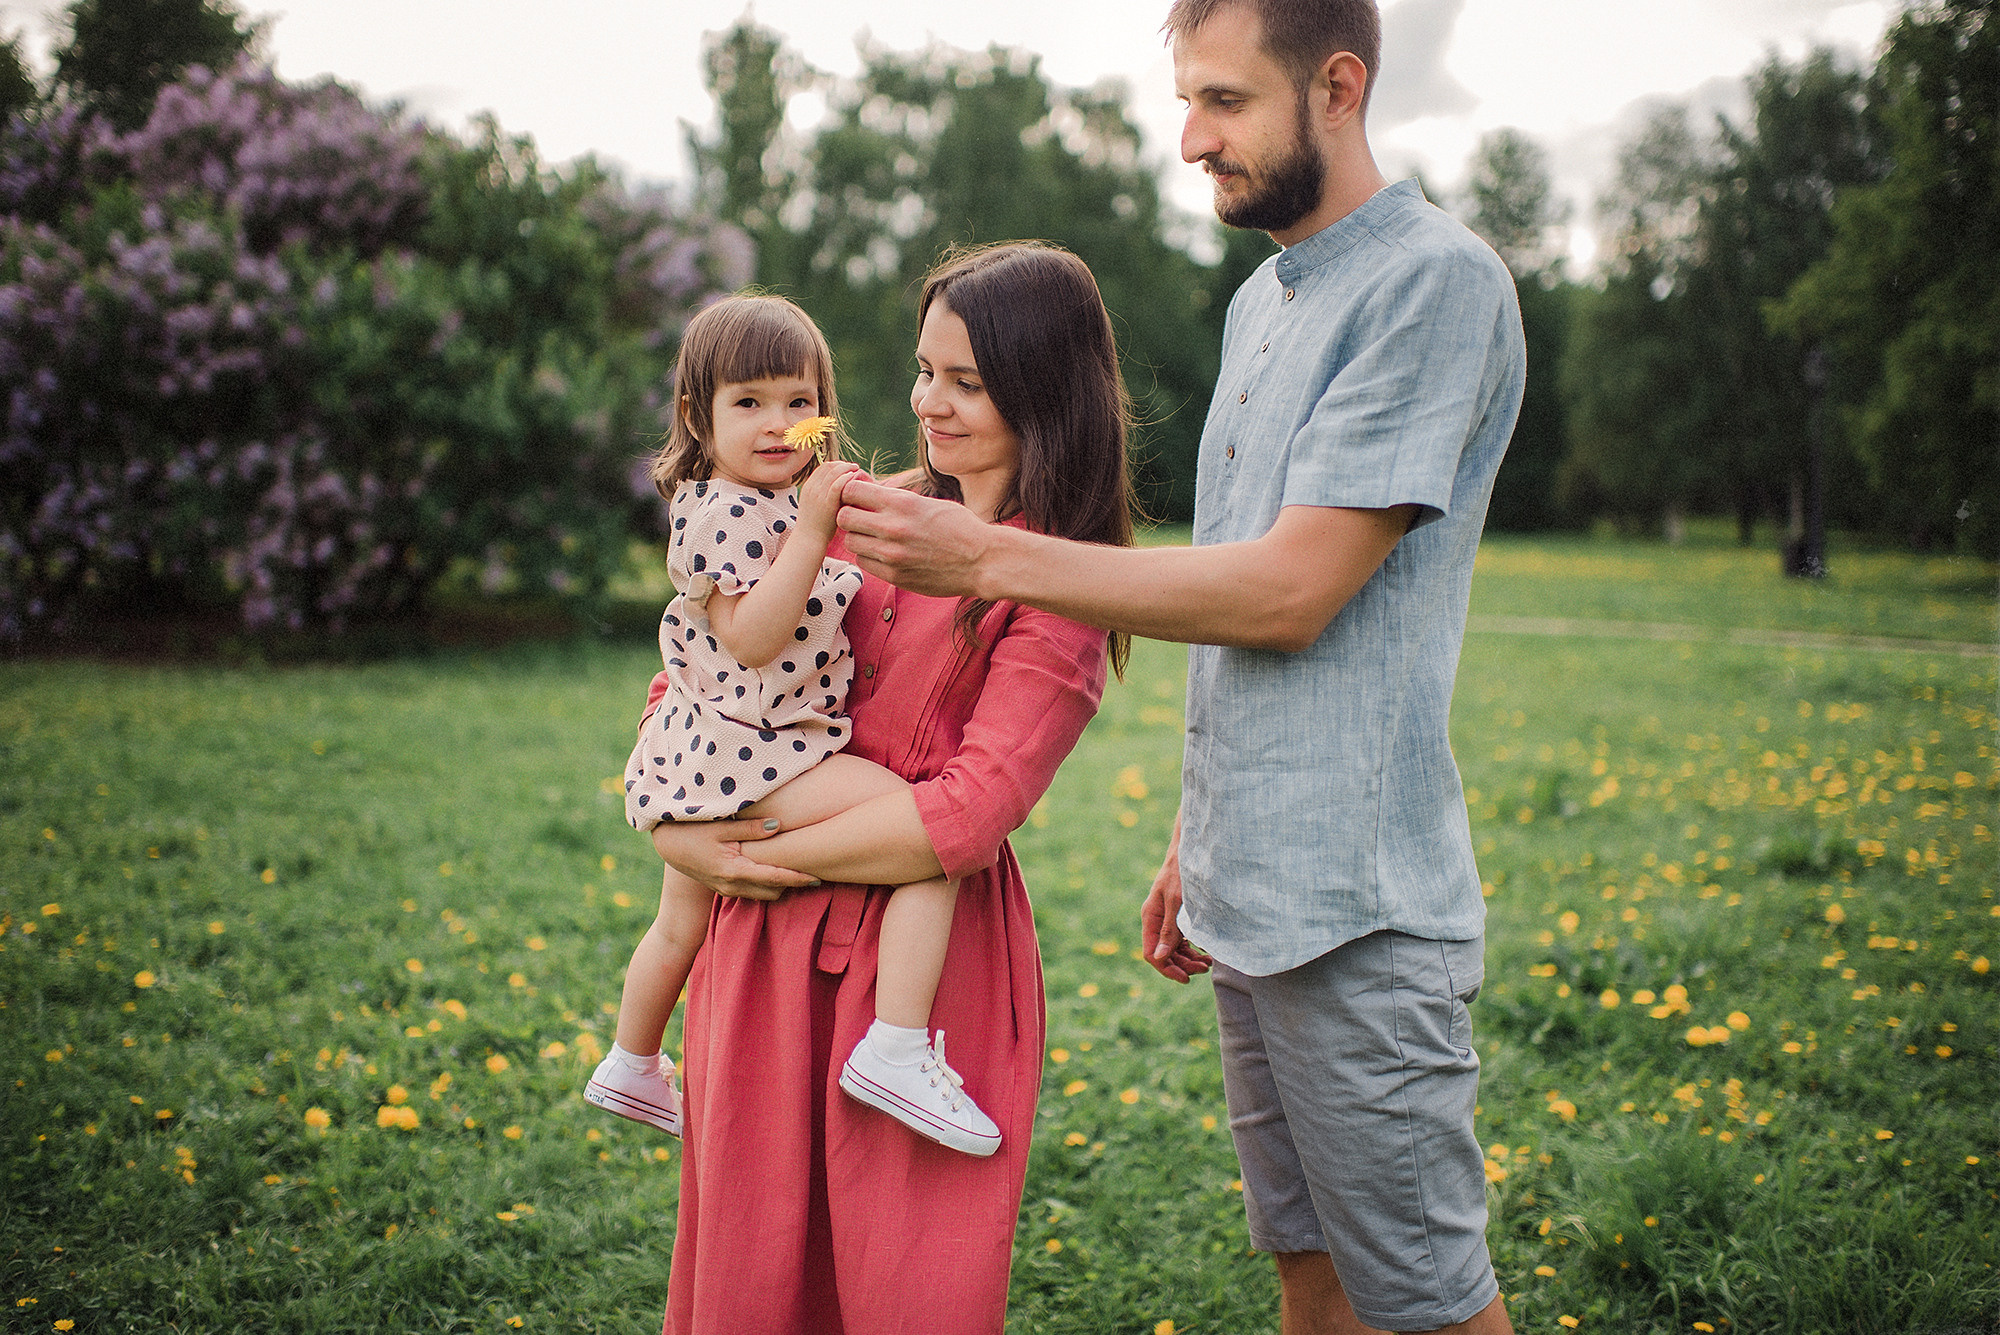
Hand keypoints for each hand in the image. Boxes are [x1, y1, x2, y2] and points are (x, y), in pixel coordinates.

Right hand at [650, 816, 820, 901]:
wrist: (667, 844)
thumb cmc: (692, 830)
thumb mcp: (719, 826)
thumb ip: (750, 828)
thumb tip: (778, 825)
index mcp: (734, 870)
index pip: (775, 877)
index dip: (798, 877)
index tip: (819, 875)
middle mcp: (732, 885)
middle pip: (774, 892)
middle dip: (793, 884)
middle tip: (814, 868)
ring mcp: (727, 890)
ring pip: (764, 895)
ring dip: (780, 886)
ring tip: (798, 869)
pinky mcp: (724, 889)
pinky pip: (753, 893)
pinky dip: (767, 885)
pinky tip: (774, 870)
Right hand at [796, 459, 860, 541]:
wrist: (809, 540)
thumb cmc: (815, 525)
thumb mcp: (814, 504)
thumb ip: (823, 493)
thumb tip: (838, 484)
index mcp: (808, 487)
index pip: (823, 467)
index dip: (836, 464)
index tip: (846, 468)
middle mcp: (812, 488)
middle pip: (829, 467)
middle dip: (843, 464)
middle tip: (854, 467)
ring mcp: (819, 495)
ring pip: (834, 472)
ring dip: (847, 468)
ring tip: (857, 471)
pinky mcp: (827, 504)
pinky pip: (838, 484)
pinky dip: (846, 478)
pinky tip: (854, 479)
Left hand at [836, 478, 991, 595]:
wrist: (983, 561)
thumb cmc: (960, 527)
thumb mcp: (928, 503)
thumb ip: (896, 500)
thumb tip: (867, 491)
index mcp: (902, 503)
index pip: (851, 490)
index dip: (852, 492)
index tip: (860, 497)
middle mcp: (892, 528)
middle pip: (843, 517)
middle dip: (850, 514)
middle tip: (863, 517)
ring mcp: (892, 555)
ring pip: (850, 542)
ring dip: (859, 537)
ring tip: (875, 537)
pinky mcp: (894, 576)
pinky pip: (863, 563)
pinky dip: (869, 557)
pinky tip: (884, 553)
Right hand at [1141, 824, 1209, 982]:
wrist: (1193, 847)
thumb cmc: (1183, 871)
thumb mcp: (1177, 901)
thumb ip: (1169, 930)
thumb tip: (1159, 957)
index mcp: (1151, 916)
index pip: (1151, 953)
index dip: (1167, 968)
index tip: (1186, 978)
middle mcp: (1156, 918)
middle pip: (1163, 953)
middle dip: (1182, 965)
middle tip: (1205, 968)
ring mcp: (1167, 916)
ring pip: (1173, 947)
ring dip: (1189, 958)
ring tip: (1208, 962)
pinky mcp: (1178, 912)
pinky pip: (1181, 937)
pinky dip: (1192, 947)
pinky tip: (1205, 948)